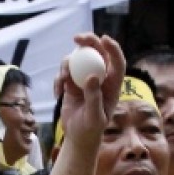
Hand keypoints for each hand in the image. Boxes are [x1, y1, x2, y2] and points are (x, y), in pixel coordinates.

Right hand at [48, 34, 124, 174]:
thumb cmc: (91, 130)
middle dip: (88, 42)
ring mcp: (85, 79)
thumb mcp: (94, 117)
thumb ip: (94, 97)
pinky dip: (58, 79)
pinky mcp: (72, 83)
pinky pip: (64, 72)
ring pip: (77, 60)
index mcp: (112, 85)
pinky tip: (57, 94)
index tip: (103, 39)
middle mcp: (100, 78)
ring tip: (62, 81)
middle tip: (77, 38)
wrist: (78, 137)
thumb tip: (92, 76)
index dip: (113, 49)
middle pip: (97, 53)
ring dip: (67, 65)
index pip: (117, 62)